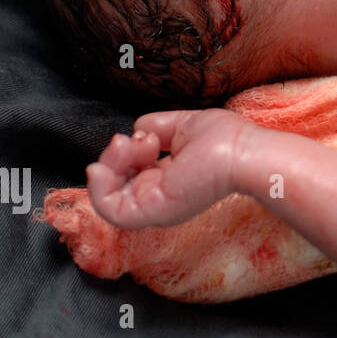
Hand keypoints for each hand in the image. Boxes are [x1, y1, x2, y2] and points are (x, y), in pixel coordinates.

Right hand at [86, 109, 254, 228]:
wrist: (240, 152)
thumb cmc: (226, 140)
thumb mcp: (182, 126)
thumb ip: (156, 126)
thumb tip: (138, 128)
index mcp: (167, 177)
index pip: (129, 172)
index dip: (125, 152)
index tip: (144, 135)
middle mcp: (158, 194)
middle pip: (115, 182)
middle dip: (114, 155)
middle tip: (133, 139)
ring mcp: (153, 205)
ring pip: (107, 195)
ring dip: (107, 164)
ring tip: (126, 145)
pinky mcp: (150, 211)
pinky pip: (108, 209)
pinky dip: (97, 188)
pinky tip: (102, 167)